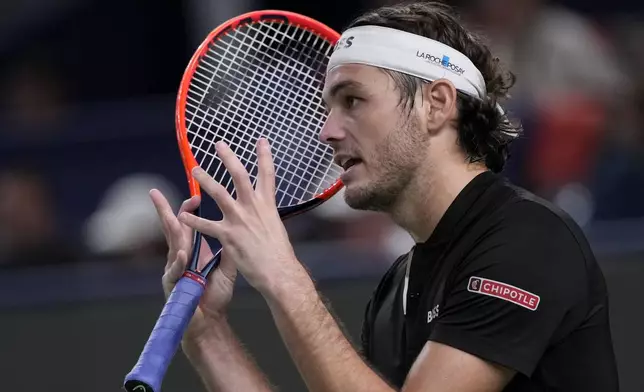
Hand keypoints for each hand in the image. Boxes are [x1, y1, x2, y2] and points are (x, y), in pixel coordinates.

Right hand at [150, 189, 236, 339]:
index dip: (189, 210)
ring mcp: (173, 270)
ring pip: (170, 246)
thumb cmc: (215, 296)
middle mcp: (179, 257)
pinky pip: (175, 271)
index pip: (188, 225)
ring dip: (171, 230)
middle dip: (164, 211)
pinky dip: (179, 262)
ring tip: (171, 215)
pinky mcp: (171, 285)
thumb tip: (237, 230)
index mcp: (191, 252)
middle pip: (171, 230)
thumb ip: (228, 250)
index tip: (195, 195)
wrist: (210, 322)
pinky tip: (183, 253)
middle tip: (155, 193)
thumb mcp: (225, 269)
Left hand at [177, 139, 302, 294]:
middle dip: (229, 158)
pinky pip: (207, 226)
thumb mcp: (275, 227)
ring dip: (205, 180)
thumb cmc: (279, 254)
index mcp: (267, 205)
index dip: (264, 156)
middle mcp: (253, 208)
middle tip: (218, 144)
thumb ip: (264, 216)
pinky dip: (194, 221)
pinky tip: (183, 215)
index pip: (267, 175)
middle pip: (240, 176)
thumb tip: (261, 212)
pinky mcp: (229, 236)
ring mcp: (240, 220)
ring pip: (219, 194)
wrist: (278, 271)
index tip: (261, 140)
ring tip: (194, 170)